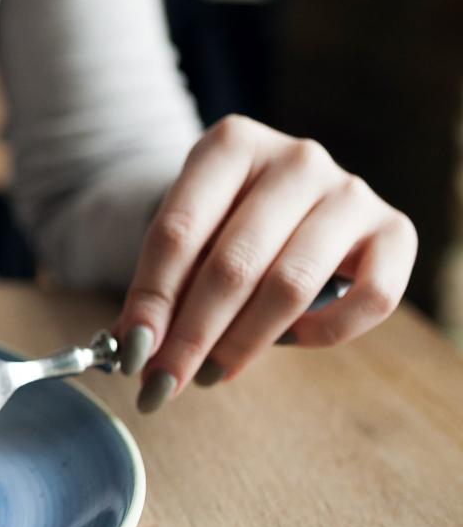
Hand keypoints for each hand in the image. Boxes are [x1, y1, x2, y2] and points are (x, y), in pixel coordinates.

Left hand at [115, 116, 416, 412]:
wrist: (291, 195)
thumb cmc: (227, 221)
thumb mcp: (187, 235)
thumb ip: (161, 285)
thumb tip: (131, 347)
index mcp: (231, 143)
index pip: (178, 233)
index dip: (151, 300)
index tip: (131, 354)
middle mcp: (296, 159)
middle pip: (232, 265)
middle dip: (191, 335)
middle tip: (163, 383)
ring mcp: (351, 191)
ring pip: (290, 286)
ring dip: (242, 343)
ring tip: (209, 374)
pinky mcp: (395, 230)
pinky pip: (369, 299)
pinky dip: (325, 332)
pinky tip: (290, 340)